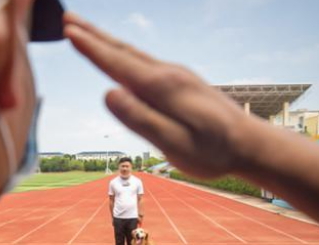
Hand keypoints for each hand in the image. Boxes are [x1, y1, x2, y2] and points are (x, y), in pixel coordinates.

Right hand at [63, 13, 258, 178]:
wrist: (250, 143)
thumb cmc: (212, 151)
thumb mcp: (174, 143)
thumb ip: (141, 119)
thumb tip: (108, 93)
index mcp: (162, 87)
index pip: (117, 63)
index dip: (91, 48)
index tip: (67, 31)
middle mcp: (168, 73)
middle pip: (123, 50)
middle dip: (93, 35)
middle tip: (68, 19)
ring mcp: (177, 75)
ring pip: (134, 53)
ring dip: (108, 41)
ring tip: (86, 32)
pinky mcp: (182, 81)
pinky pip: (145, 61)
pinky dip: (125, 53)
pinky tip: (121, 57)